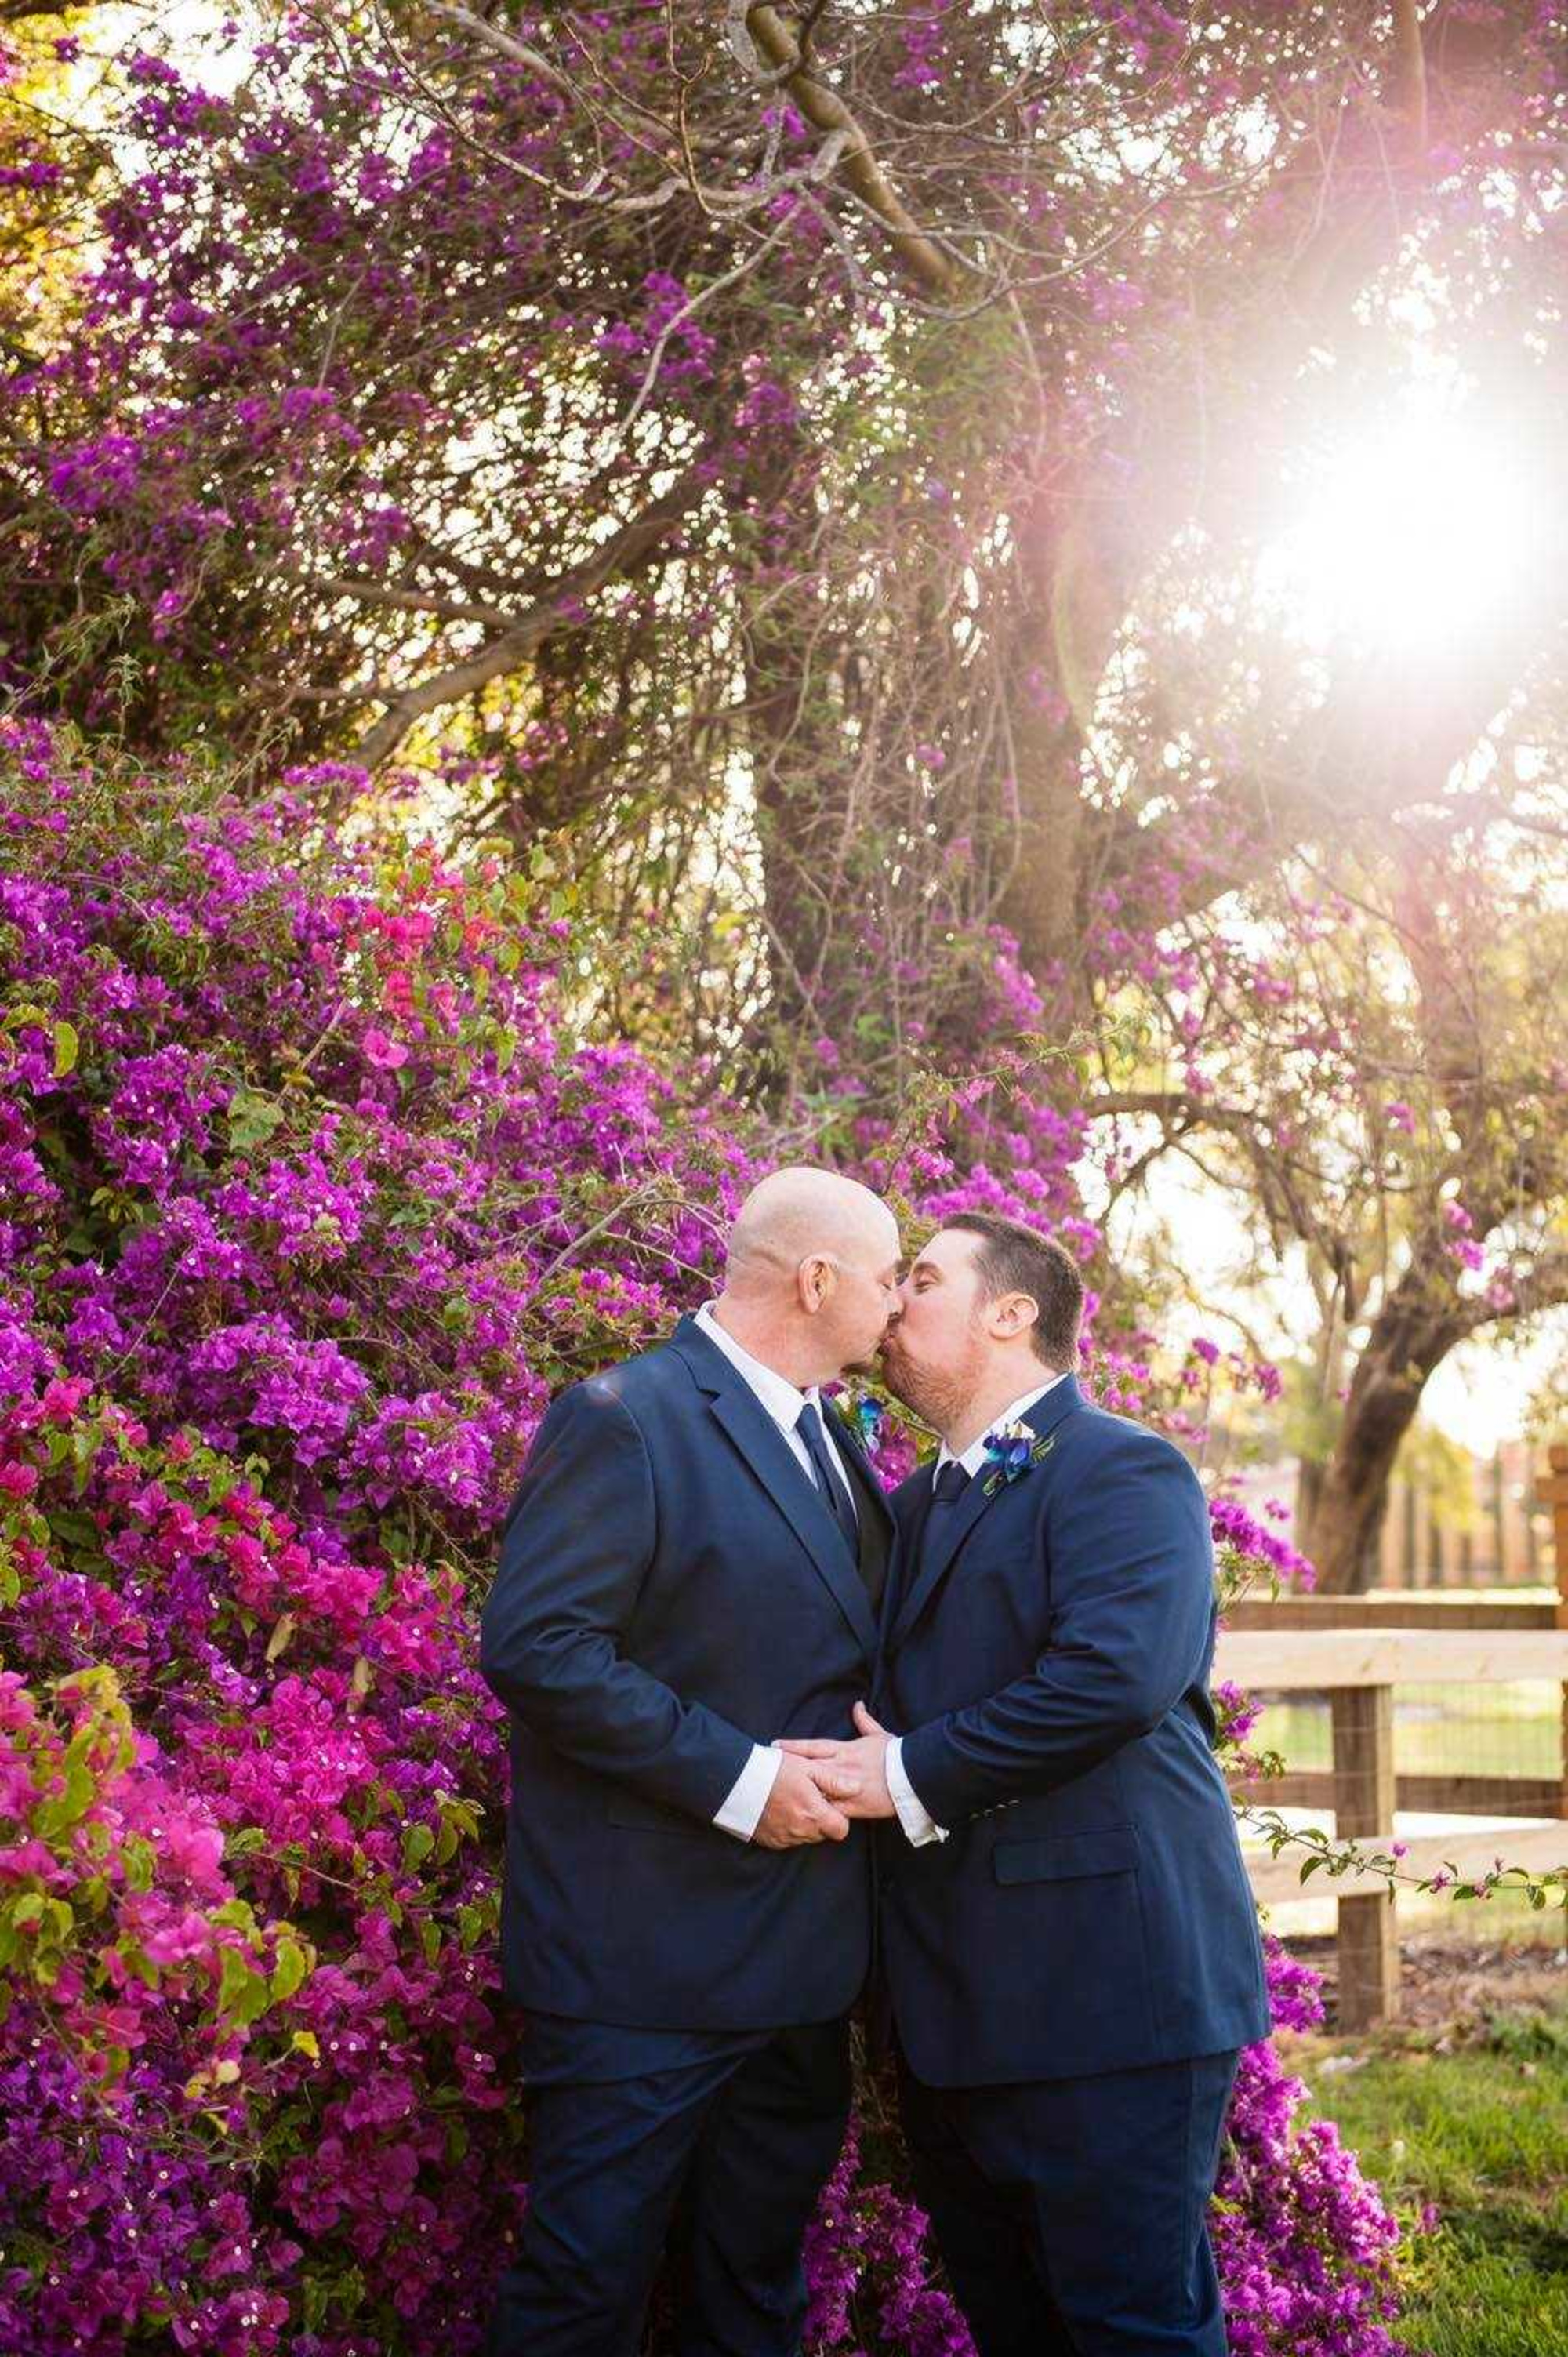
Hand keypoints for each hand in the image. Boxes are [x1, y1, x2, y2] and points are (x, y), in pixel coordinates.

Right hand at [752, 1749, 859, 1848]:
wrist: (735, 1780)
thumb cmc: (773, 1769)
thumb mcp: (807, 1767)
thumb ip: (834, 1781)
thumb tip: (857, 1788)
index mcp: (813, 1813)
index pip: (840, 1830)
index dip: (839, 1818)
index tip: (829, 1804)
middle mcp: (800, 1831)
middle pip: (823, 1833)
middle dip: (820, 1819)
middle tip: (808, 1798)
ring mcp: (784, 1838)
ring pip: (805, 1837)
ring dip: (804, 1824)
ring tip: (791, 1801)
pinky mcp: (770, 1841)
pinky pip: (788, 1839)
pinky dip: (788, 1828)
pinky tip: (779, 1810)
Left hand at [776, 1702, 895, 1820]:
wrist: (912, 1777)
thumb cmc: (896, 1755)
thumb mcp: (879, 1735)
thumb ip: (865, 1722)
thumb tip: (857, 1705)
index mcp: (845, 1750)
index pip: (813, 1747)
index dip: (793, 1746)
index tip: (775, 1745)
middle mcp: (841, 1768)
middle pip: (807, 1768)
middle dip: (787, 1770)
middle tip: (766, 1770)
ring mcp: (845, 1788)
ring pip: (815, 1791)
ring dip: (798, 1792)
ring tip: (777, 1796)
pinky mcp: (853, 1808)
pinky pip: (830, 1813)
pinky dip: (817, 1814)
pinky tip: (801, 1817)